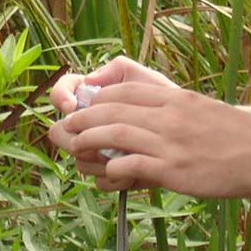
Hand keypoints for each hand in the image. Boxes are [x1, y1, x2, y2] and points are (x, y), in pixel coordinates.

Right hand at [49, 57, 182, 181]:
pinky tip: (133, 174)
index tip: (72, 106)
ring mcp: (98, 152)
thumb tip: (89, 78)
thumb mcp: (146, 79)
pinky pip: (99, 180)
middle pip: (59, 132)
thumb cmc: (165, 99)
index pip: (61, 94)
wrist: (190, 133)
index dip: (60, 98)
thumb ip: (119, 69)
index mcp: (91, 98)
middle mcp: (89, 126)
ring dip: (98, 159)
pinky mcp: (112, 174)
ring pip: (78, 159)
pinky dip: (115, 177)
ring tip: (125, 154)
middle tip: (91, 140)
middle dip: (74, 137)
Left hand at [51, 81, 250, 197]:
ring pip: (115, 134)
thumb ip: (172, 110)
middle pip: (112, 110)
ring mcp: (171, 142)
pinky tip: (106, 173)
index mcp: (175, 98)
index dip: (97, 99)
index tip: (83, 107)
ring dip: (88, 140)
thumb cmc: (234, 135)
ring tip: (74, 146)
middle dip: (83, 117)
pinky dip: (113, 167)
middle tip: (66, 126)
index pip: (124, 92)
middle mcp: (169, 115)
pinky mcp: (174, 169)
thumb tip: (145, 116)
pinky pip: (132, 164)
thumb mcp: (201, 108)